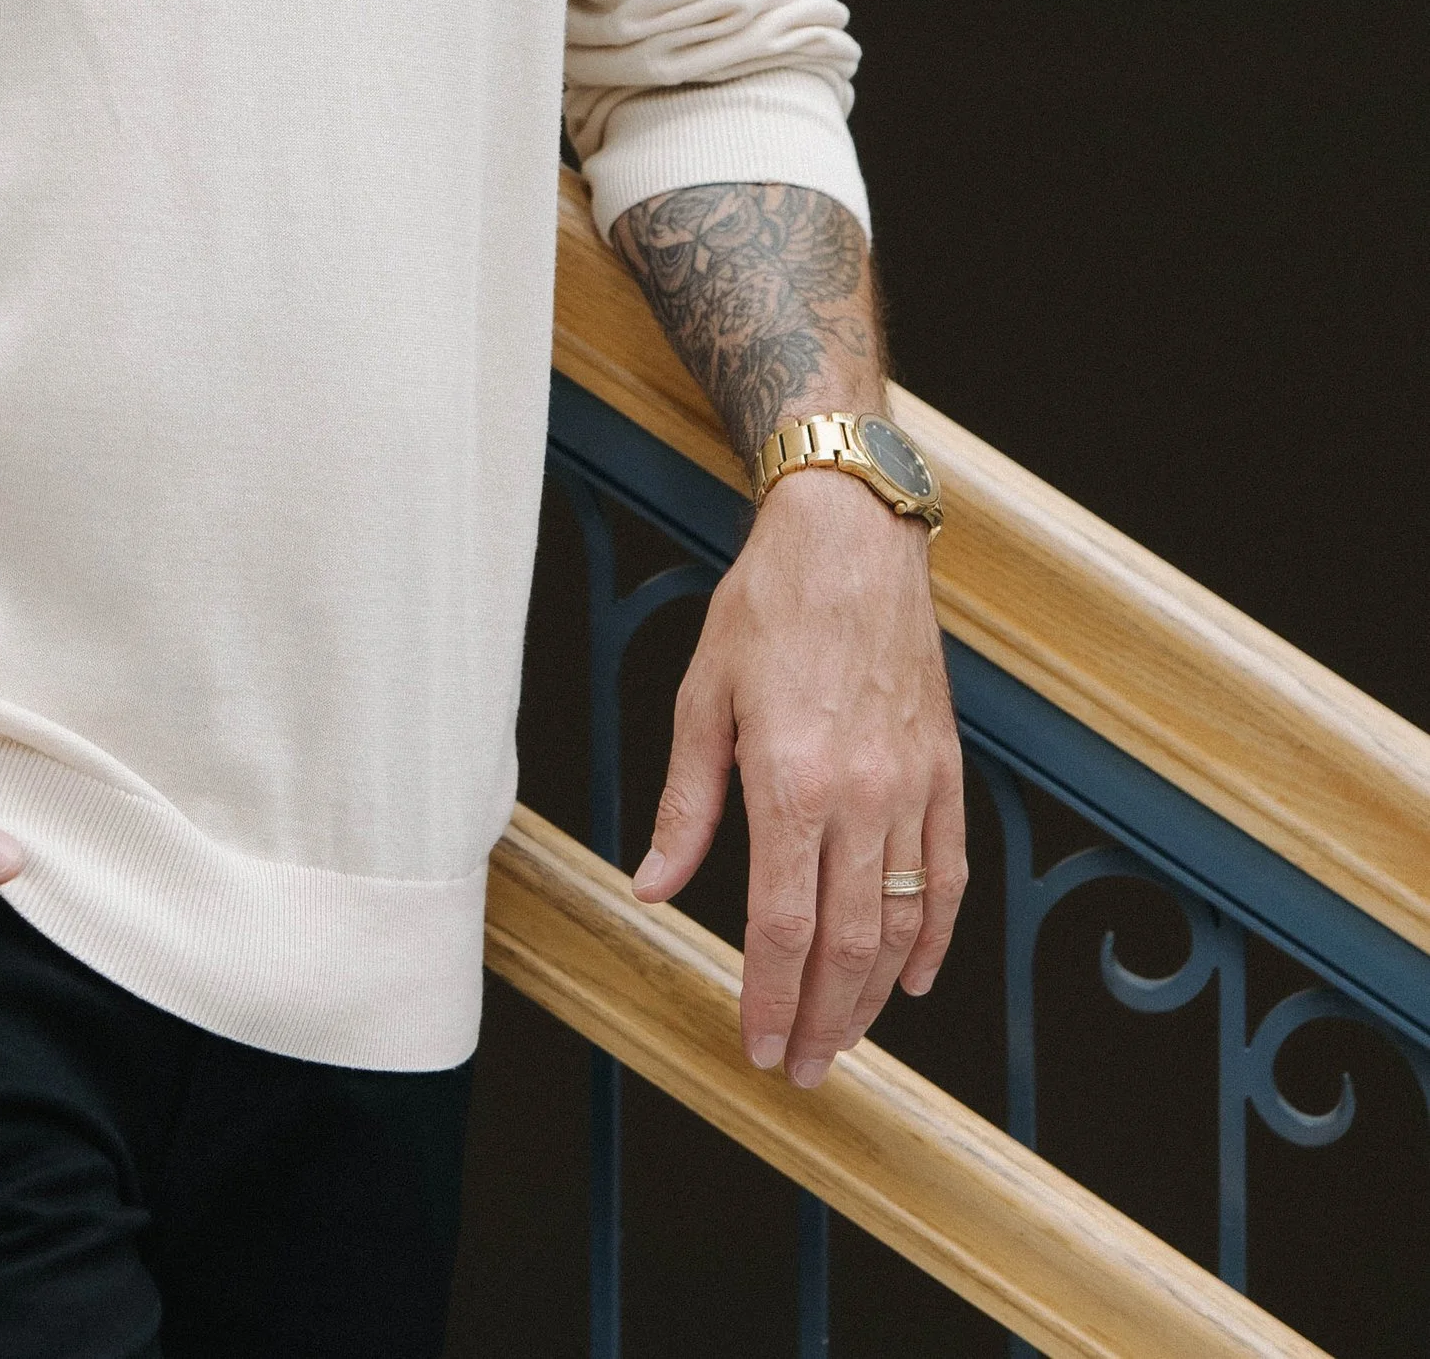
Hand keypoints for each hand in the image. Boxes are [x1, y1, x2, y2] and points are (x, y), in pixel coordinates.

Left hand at [629, 471, 964, 1086]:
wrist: (850, 537)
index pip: (783, 926)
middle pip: (848, 943)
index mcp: (790, 782)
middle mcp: (861, 796)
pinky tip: (916, 977)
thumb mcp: (702, 698)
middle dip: (824, 1019)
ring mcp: (912, 785)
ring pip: (903, 922)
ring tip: (846, 1036)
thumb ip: (687, 806)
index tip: (758, 1047)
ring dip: (875, 994)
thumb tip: (654, 890)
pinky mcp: (945, 769)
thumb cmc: (766, 609)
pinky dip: (938, 936)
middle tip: (802, 1067)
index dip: (771, 998)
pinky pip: (950, 874)